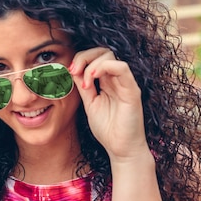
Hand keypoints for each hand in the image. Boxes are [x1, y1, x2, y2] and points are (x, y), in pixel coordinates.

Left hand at [70, 47, 149, 162]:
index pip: (95, 58)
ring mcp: (125, 83)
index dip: (80, 59)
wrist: (121, 148)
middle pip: (103, 52)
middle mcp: (117, 79)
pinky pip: (122, 68)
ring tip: (83, 81)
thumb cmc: (107, 129)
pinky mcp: (132, 90)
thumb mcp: (89, 104)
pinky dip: (105, 67)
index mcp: (107, 82)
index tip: (68, 71)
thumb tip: (72, 70)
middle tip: (72, 70)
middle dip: (84, 56)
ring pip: (111, 56)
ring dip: (91, 63)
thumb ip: (83, 87)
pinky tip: (92, 78)